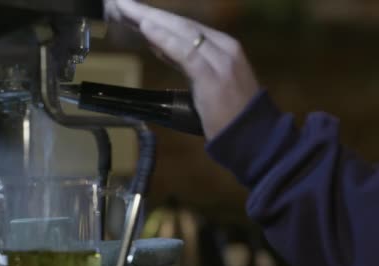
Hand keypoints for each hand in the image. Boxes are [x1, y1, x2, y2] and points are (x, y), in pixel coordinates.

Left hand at [105, 0, 260, 138]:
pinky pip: (185, 52)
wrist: (254, 139)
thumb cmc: (231, 117)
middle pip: (182, 24)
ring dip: (151, 20)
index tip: (134, 13)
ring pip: (182, 32)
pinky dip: (164, 38)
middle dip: (151, 14)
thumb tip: (159, 45)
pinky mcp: (213, 76)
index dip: (160, 18)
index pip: (188, 27)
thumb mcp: (208, 83)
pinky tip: (146, 28)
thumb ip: (187, 63)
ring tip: (126, 10)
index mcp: (226, 48)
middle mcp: (225, 48)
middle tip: (124, 5)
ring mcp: (221, 61)